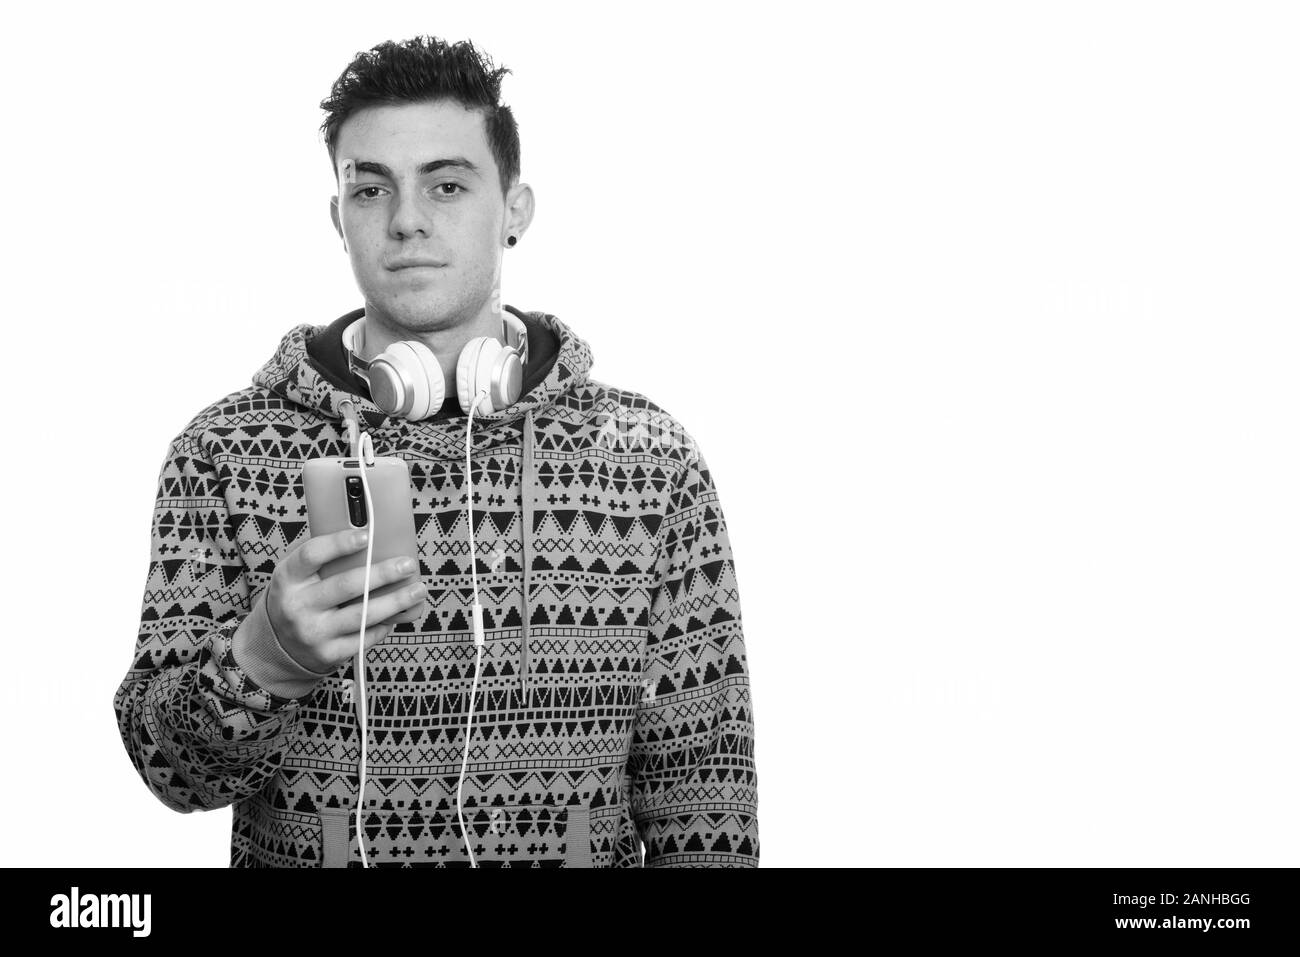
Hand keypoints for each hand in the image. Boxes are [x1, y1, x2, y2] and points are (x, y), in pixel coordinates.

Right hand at [265, 528, 427, 672]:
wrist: (277, 645)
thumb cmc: (297, 597)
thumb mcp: (295, 573)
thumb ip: (321, 555)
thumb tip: (365, 534)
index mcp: (288, 578)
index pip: (311, 555)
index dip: (339, 544)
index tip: (367, 536)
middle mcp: (298, 606)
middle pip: (345, 586)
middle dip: (382, 574)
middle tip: (407, 564)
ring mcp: (313, 632)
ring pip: (361, 615)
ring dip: (395, 602)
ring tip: (417, 590)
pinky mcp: (328, 654)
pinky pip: (364, 637)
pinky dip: (384, 625)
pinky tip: (399, 614)